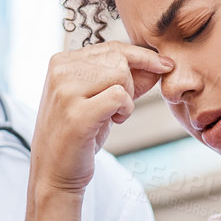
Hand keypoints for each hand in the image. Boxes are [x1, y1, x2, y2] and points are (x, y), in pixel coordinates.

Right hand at [33, 42, 171, 195]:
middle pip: (119, 60)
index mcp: (61, 62)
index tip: (165, 65)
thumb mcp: (100, 100)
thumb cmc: (79, 137)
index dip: (142, 56)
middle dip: (130, 84)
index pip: (112, 47)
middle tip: (115, 108)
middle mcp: (60, 71)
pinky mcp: (77, 113)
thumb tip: (161, 63)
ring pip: (121, 75)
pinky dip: (125, 109)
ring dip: (126, 99)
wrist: (55, 173)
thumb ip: (124, 79)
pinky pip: (119, 96)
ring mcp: (66, 91)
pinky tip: (113, 121)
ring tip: (110, 116)